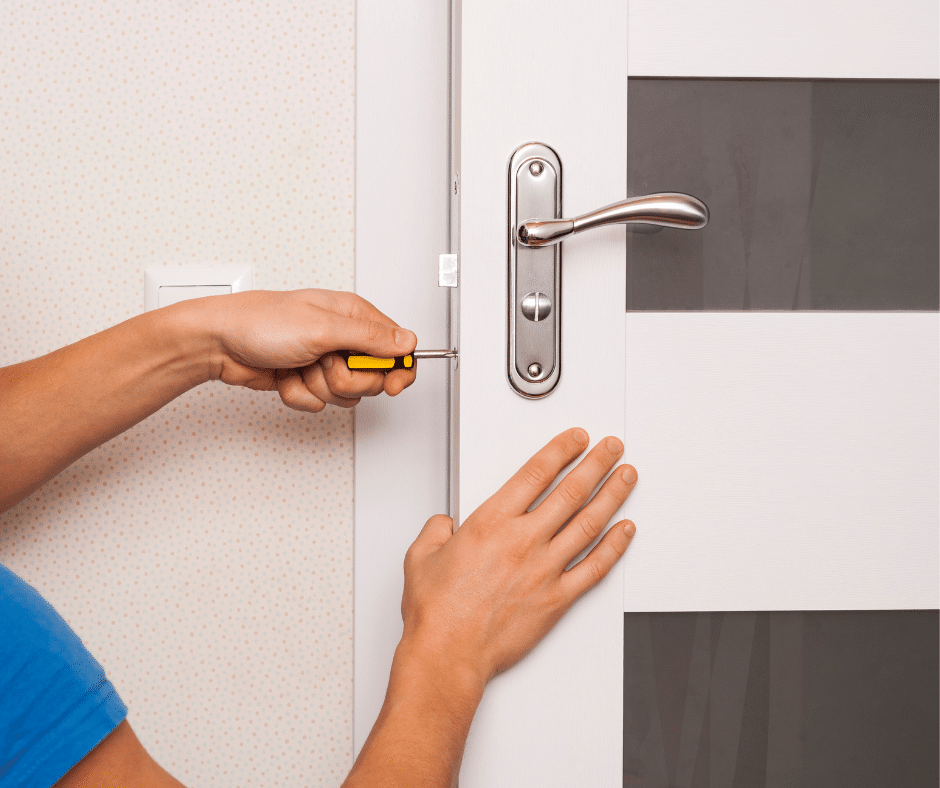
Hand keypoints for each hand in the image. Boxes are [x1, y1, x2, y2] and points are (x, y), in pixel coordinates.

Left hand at [201, 289, 417, 411]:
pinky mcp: (306, 379)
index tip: (391, 385)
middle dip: (346, 379)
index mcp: (353, 316)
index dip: (398, 369)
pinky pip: (319, 402)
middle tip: (325, 364)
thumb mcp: (323, 327)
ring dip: (319, 387)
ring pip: (346, 395)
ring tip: (299, 367)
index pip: (397, 346)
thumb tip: (407, 342)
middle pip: (372, 378)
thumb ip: (371, 338)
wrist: (217, 343)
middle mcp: (341, 338)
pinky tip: (285, 376)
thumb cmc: (261, 322)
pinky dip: (300, 395)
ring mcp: (323, 360)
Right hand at [400, 428, 636, 686]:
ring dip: (612, 496)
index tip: (576, 439)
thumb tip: (444, 524)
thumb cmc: (437, 611)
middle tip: (611, 448)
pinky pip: (594, 567)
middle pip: (571, 491)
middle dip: (596, 463)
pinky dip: (614, 547)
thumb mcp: (421, 556)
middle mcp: (524, 541)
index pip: (536, 473)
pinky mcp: (557, 598)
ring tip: (625, 477)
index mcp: (492, 523)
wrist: (449, 653)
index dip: (561, 450)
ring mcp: (545, 569)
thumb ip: (436, 530)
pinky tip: (625, 531)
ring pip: (589, 523)